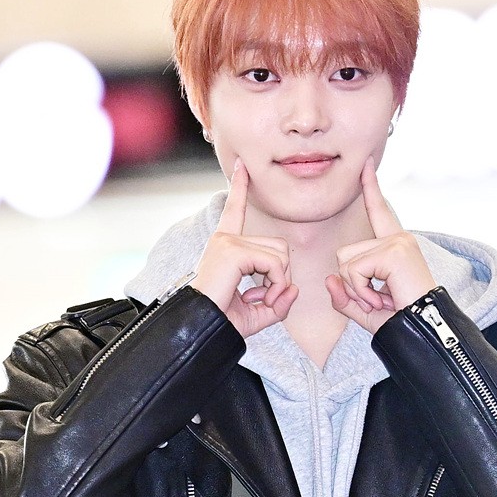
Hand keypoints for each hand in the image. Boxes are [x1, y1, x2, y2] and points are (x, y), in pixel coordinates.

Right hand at [190, 160, 298, 337]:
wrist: (202, 330)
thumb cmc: (223, 322)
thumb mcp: (258, 312)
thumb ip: (278, 300)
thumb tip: (294, 289)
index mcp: (226, 246)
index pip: (236, 211)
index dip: (239, 188)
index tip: (242, 166)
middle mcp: (225, 238)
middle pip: (279, 245)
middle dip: (281, 275)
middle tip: (263, 297)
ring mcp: (228, 242)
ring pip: (280, 254)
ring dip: (278, 282)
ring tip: (258, 299)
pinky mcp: (233, 251)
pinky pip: (274, 264)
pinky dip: (275, 284)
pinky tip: (257, 297)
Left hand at [325, 158, 436, 332]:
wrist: (424, 332)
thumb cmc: (402, 321)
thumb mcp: (366, 308)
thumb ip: (345, 296)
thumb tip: (328, 280)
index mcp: (394, 245)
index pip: (378, 211)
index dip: (371, 187)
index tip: (367, 164)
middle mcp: (397, 238)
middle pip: (344, 252)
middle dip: (352, 282)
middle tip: (378, 297)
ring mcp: (397, 242)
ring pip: (346, 261)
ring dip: (357, 288)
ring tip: (382, 298)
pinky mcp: (394, 251)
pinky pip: (354, 271)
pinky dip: (362, 291)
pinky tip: (383, 298)